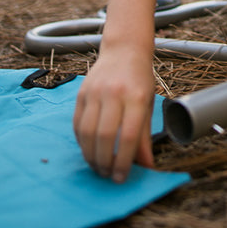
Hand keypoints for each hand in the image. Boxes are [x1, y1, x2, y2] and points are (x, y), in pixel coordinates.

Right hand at [72, 47, 156, 181]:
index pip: (129, 135)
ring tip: (97, 167)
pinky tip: (88, 150)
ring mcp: (95, 92)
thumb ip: (145, 136)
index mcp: (137, 97)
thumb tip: (146, 165)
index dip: (124, 160)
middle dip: (105, 161)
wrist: (124, 50)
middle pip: (105, 135)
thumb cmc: (140, 80)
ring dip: (90, 155)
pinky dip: (81, 142)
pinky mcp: (81, 93)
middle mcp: (114, 93)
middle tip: (107, 175)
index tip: (121, 177)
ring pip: (86, 131)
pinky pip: (76, 123)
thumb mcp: (149, 105)